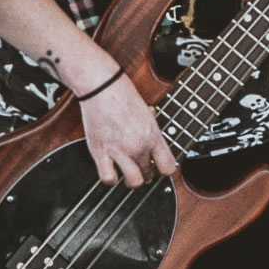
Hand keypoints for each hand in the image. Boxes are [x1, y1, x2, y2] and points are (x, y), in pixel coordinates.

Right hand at [77, 66, 178, 187]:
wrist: (102, 86)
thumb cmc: (122, 93)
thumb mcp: (146, 111)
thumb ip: (150, 130)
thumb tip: (152, 140)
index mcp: (153, 135)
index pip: (168, 167)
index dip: (163, 170)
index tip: (158, 168)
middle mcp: (138, 146)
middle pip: (149, 175)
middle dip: (146, 174)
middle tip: (141, 167)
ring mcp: (119, 151)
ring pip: (133, 182)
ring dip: (131, 179)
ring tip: (127, 172)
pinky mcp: (100, 152)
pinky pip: (108, 178)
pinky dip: (110, 178)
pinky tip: (111, 169)